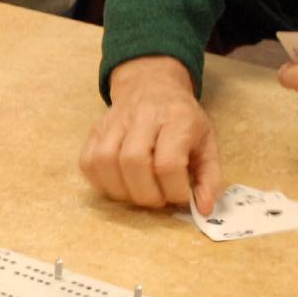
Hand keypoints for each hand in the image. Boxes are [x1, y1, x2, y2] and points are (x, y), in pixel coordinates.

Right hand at [79, 56, 221, 214]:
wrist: (152, 86)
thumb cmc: (182, 120)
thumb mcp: (207, 144)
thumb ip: (210, 178)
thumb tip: (204, 209)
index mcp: (177, 119)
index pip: (168, 163)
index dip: (174, 190)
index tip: (181, 196)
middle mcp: (143, 116)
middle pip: (133, 162)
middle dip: (147, 194)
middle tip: (158, 198)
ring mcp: (114, 122)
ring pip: (105, 162)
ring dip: (121, 190)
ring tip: (138, 193)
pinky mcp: (96, 130)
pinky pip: (88, 162)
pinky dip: (101, 182)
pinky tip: (120, 185)